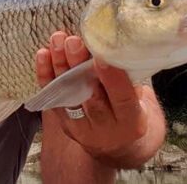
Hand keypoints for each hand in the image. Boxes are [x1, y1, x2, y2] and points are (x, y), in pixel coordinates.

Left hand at [35, 31, 164, 166]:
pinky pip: (53, 99)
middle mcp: (106, 129)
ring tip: (58, 40)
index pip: (122, 99)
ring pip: (69, 97)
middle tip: (73, 42)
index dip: (112, 78)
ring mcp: (83, 129)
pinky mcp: (65, 125)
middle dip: (79, 67)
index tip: (101, 56)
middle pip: (90, 97)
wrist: (119, 144)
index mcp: (132, 121)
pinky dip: (46, 76)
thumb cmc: (133, 112)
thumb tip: (118, 45)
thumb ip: (131, 78)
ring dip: (60, 66)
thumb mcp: (143, 99)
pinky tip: (43, 54)